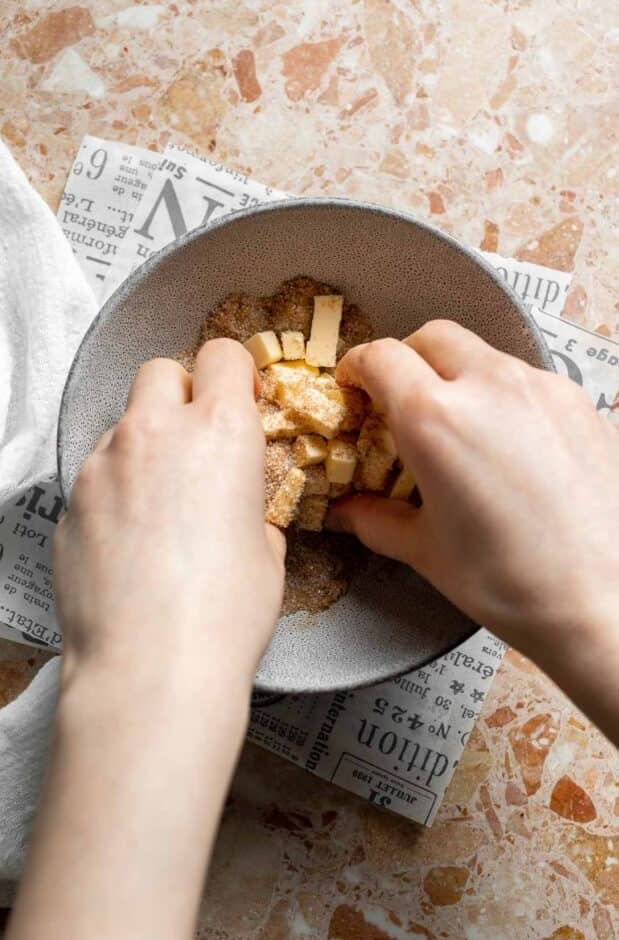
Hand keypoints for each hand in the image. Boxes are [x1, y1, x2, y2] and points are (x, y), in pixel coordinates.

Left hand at [0, 344, 285, 939]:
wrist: (151, 668)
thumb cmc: (226, 614)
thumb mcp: (270, 553)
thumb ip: (255, 506)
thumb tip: (245, 503)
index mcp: (220, 431)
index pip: (222, 356)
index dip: (233, 375)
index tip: (239, 402)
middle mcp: (154, 431)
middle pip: (160, 372)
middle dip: (179, 393)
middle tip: (194, 443)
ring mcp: (102, 463)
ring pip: (122, 424)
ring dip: (143, 445)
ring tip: (158, 506)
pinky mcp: (68, 501)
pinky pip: (94, 474)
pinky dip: (113, 490)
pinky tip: (127, 542)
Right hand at [329, 321, 618, 738]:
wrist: (605, 602)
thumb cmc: (514, 583)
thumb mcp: (427, 551)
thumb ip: (376, 520)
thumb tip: (346, 511)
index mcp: (436, 420)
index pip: (381, 357)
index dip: (357, 368)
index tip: (353, 386)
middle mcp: (490, 387)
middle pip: (434, 338)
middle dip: (408, 359)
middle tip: (399, 401)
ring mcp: (542, 389)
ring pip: (485, 356)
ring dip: (459, 376)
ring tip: (460, 429)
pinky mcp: (579, 403)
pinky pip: (528, 381)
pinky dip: (504, 398)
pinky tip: (508, 446)